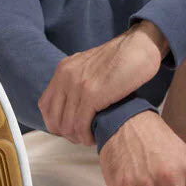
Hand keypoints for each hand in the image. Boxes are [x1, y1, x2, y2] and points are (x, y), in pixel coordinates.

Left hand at [38, 21, 168, 144]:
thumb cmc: (122, 60)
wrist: (140, 47)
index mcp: (63, 70)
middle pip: (54, 118)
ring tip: (88, 139)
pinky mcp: (92, 94)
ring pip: (67, 124)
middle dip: (66, 134)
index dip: (54, 123)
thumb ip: (78, 80)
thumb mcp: (90, 67)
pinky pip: (80, 124)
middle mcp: (66, 76)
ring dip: (77, 137)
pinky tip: (94, 137)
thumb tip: (74, 104)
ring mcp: (78, 85)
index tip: (69, 130)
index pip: (45, 105)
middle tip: (80, 137)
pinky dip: (86, 136)